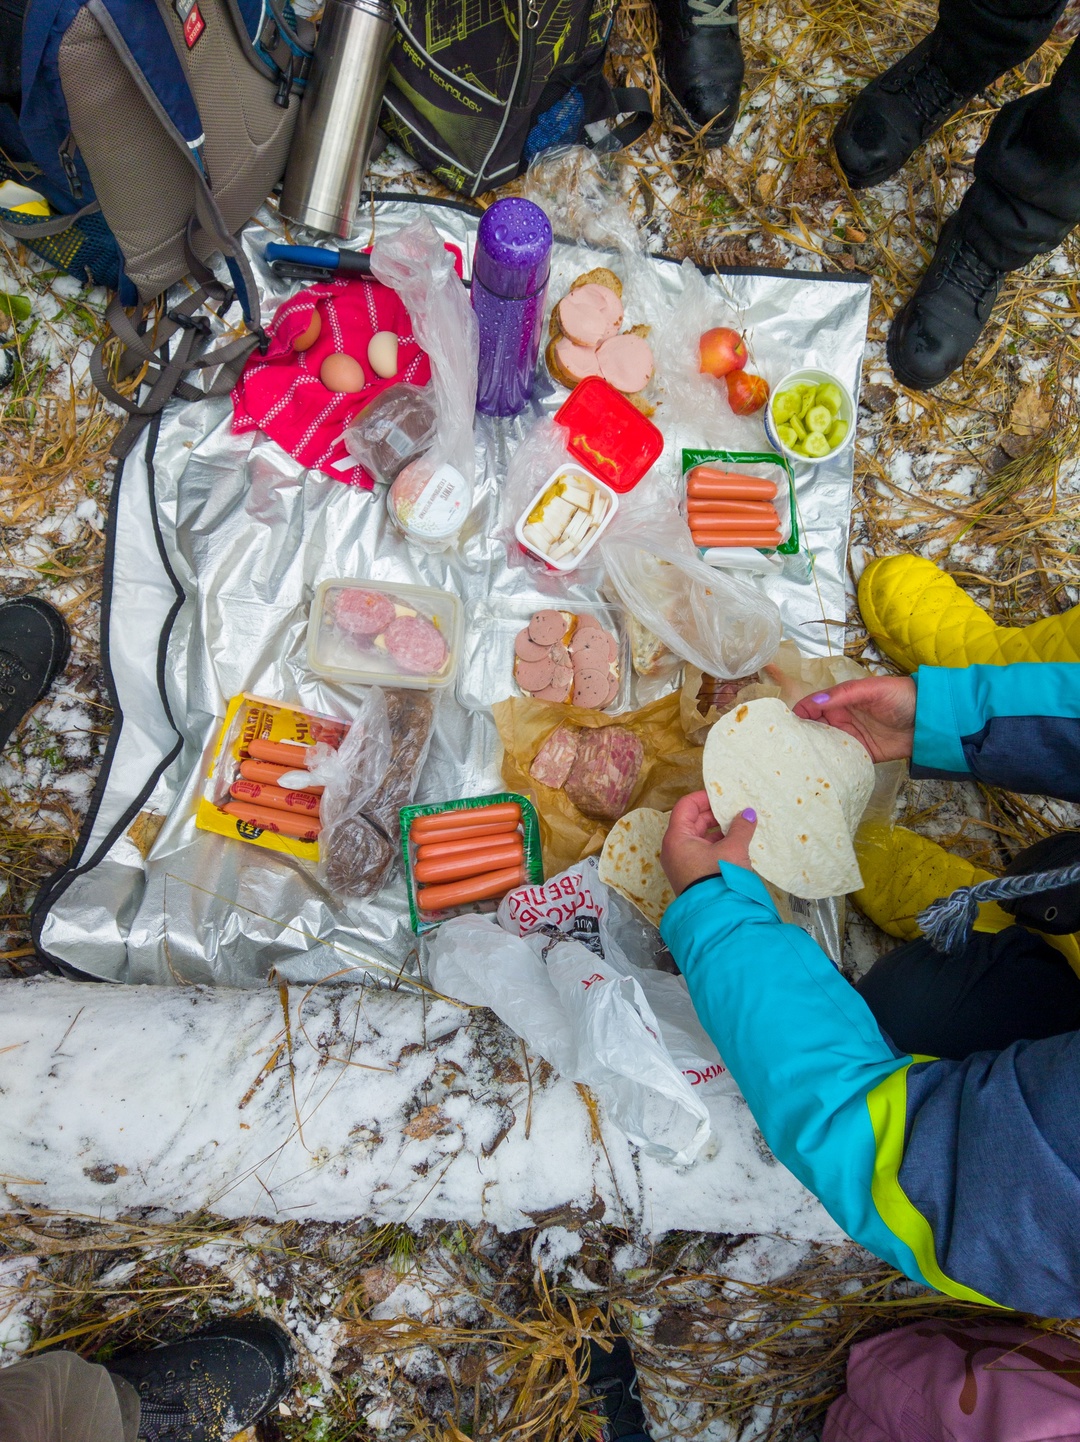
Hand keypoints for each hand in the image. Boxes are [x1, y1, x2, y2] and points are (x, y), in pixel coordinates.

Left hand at [661, 791, 757, 894]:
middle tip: (736, 809)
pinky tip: (736, 843)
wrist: (716, 915)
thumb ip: (741, 828)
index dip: (704, 797)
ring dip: (718, 830)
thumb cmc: (719, 877)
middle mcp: (675, 848)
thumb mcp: (733, 849)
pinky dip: (717, 844)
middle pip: (692, 821)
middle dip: (715, 814)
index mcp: (677, 837)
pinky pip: (703, 851)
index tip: (723, 794)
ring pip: (699, 837)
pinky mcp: (692, 874)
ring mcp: (682, 862)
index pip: (686, 806)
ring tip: (740, 825)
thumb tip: (748, 813)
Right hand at [792, 676, 915, 761]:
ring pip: (824, 745)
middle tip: (785, 749)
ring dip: (813, 752)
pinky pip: (841, 759)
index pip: (812, 706)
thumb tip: (814, 702)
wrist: (929, 719)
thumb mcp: (872, 689)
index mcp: (840, 700)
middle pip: (814, 728)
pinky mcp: (861, 754)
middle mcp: (841, 719)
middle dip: (801, 736)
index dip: (798, 714)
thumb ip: (844, 694)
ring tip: (796, 763)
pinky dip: (831, 764)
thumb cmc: (900, 697)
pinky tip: (819, 771)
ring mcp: (850, 737)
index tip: (785, 726)